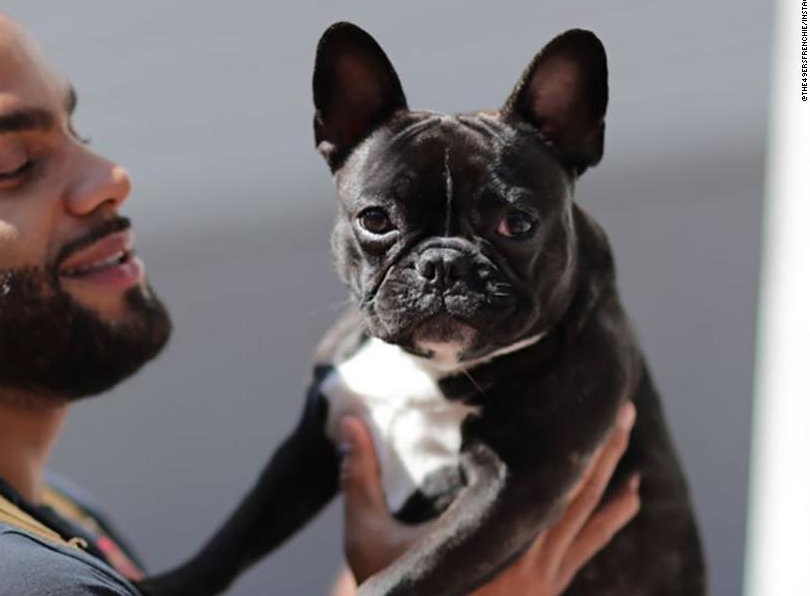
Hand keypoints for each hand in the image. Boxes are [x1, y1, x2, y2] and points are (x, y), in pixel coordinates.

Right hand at [338, 402, 639, 593]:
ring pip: (590, 521)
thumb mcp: (368, 537)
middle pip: (579, 493)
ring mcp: (544, 577)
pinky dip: (608, 520)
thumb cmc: (394, 594)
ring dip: (613, 485)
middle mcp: (529, 556)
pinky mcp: (547, 588)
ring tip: (635, 453)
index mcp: (494, 537)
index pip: (541, 481)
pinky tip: (626, 502)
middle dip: (604, 450)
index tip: (578, 402)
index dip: (565, 443)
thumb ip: (359, 476)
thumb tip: (344, 418)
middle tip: (624, 409)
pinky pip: (587, 547)